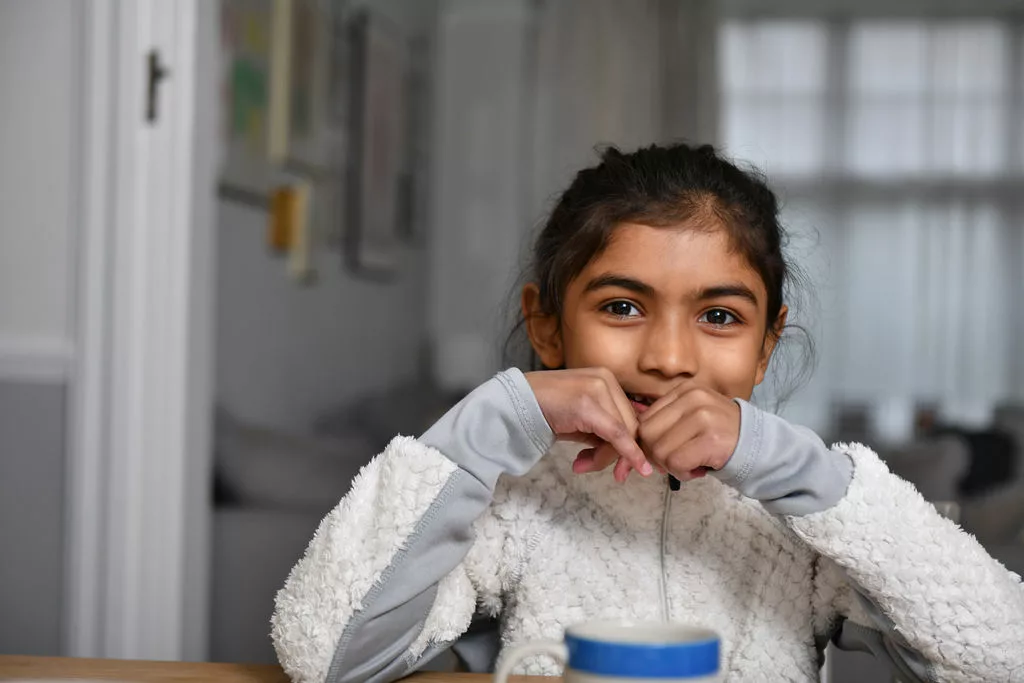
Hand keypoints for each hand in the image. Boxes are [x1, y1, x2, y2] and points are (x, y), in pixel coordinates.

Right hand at [525, 368, 651, 481]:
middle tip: (610, 474)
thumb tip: (626, 456)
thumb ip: (603, 432)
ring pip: (624, 433)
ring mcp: (599, 388)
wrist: (514, 403)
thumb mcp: (580, 421)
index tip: (626, 467)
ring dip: (607, 458)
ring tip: (582, 465)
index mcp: (606, 379)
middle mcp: (606, 379)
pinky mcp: (589, 404)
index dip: (632, 445)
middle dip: (621, 455)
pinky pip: (617, 434)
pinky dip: (628, 454)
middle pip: (631, 426)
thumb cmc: (545, 412)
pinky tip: (631, 470)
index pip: (630, 417)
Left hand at [637, 386, 739, 481]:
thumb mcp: (693, 416)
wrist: (759, 445)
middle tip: (674, 462)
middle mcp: (692, 399)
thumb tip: (633, 445)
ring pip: (660, 450)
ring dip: (671, 466)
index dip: (646, 443)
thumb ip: (666, 423)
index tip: (658, 455)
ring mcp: (702, 417)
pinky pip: (676, 462)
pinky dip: (682, 472)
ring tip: (690, 464)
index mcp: (684, 391)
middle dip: (655, 455)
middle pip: (647, 434)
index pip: (645, 419)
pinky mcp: (710, 439)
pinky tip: (697, 470)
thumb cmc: (721, 435)